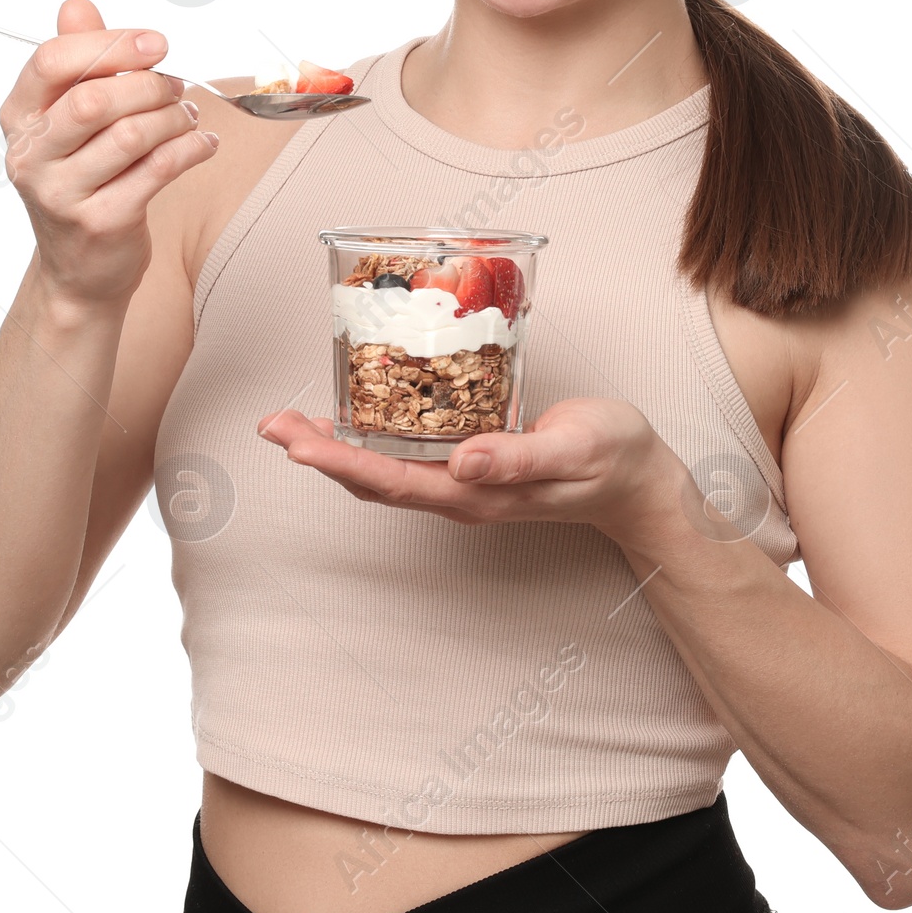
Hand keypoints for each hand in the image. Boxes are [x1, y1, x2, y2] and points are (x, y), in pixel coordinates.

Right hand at [0, 0, 218, 307]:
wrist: (80, 269)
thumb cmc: (83, 180)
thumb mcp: (69, 120)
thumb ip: (78, 62)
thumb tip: (77, 4)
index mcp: (18, 117)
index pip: (53, 60)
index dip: (112, 44)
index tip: (157, 44)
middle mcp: (30, 155)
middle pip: (95, 98)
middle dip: (150, 84)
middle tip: (177, 87)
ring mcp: (62, 193)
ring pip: (131, 134)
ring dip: (175, 117)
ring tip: (190, 116)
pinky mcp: (101, 222)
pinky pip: (158, 170)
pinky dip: (191, 149)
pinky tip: (204, 143)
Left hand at [255, 396, 691, 546]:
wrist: (639, 481)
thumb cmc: (612, 459)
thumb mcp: (574, 448)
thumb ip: (520, 458)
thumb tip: (461, 461)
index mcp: (478, 494)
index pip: (393, 482)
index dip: (340, 464)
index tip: (296, 444)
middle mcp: (461, 494)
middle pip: (373, 481)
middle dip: (318, 455)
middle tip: (271, 424)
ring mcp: (464, 484)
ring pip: (384, 472)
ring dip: (334, 451)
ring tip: (291, 423)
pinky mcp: (471, 466)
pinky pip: (406, 458)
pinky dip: (369, 441)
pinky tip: (355, 418)